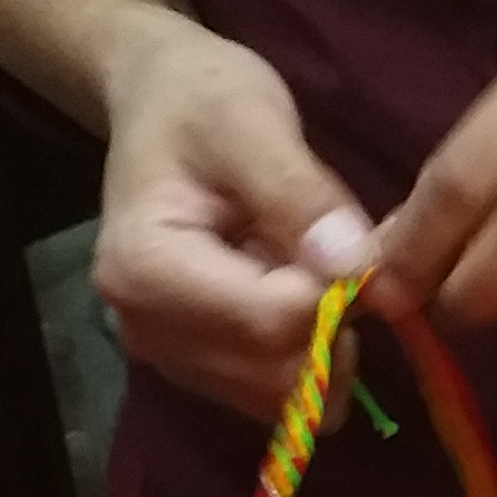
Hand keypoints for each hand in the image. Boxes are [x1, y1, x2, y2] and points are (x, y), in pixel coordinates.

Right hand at [90, 15, 371, 418]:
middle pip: (278, 375)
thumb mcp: (250, 119)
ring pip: (287, 396)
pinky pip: (282, 393)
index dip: (331, 293)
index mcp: (143, 269)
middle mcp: (145, 329)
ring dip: (326, 340)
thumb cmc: (200, 100)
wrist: (162, 105)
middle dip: (332, 323)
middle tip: (340, 249)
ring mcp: (171, 356)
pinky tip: (302, 289)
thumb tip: (353, 266)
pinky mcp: (202, 368)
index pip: (268, 325)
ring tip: (313, 263)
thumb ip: (298, 193)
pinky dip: (312, 352)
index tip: (350, 238)